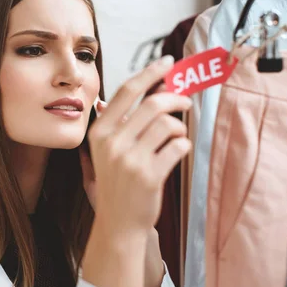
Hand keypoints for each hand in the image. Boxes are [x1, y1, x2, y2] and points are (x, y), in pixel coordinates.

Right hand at [85, 57, 191, 231]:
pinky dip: (183, 146)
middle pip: (152, 104)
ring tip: (176, 138)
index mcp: (99, 132)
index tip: (167, 63)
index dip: (150, 73)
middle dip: (176, 98)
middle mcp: (112, 143)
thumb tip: (153, 86)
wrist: (118, 223)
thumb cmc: (117, 181)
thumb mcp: (108, 149)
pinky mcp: (150, 175)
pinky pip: (178, 147)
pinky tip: (176, 153)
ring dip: (180, 128)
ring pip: (168, 125)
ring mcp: (130, 160)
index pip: (127, 91)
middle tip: (186, 101)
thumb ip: (122, 119)